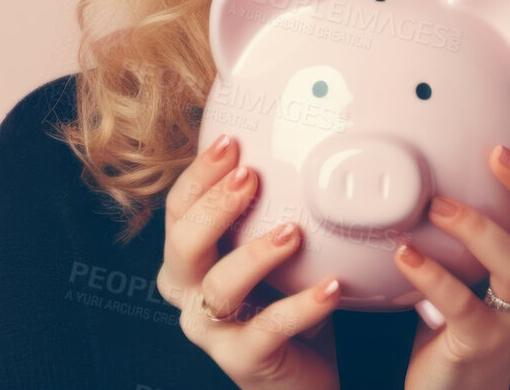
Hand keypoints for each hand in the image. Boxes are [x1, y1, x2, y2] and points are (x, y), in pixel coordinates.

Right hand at [155, 133, 345, 389]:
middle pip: (183, 244)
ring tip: (294, 232)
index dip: (199, 175)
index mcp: (187, 262)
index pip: (178, 210)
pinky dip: (302, 305)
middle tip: (252, 177)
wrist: (300, 375)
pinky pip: (268, 329)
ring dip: (256, 254)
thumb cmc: (282, 303)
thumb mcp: (271, 252)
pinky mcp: (241, 360)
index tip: (231, 142)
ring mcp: (212, 331)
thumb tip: (292, 148)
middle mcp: (189, 294)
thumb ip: (266, 211)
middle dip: (216, 206)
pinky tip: (331, 286)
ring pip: (220, 287)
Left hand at [394, 99, 509, 389]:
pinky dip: (434, 274)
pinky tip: (405, 253)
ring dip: (477, 227)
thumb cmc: (460, 320)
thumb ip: (473, 220)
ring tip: (436, 204)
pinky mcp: (483, 344)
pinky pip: (463, 305)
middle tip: (496, 152)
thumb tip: (445, 156)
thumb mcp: (475, 264)